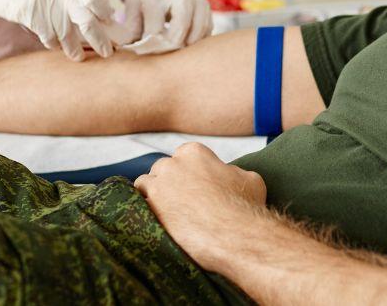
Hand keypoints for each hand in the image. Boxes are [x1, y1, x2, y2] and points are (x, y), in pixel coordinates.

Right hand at [0, 0, 114, 60]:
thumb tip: (110, 15)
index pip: (96, 0)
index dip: (106, 15)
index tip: (110, 26)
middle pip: (88, 23)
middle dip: (101, 42)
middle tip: (109, 53)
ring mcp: (47, 8)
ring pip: (69, 37)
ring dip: (76, 50)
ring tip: (79, 56)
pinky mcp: (33, 20)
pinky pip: (51, 41)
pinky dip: (55, 44)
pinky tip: (55, 42)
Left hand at [117, 0, 211, 53]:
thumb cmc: (140, 1)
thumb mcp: (129, 13)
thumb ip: (130, 33)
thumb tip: (135, 52)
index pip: (156, 29)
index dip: (151, 45)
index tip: (145, 49)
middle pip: (183, 23)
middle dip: (174, 42)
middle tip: (165, 50)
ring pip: (201, 26)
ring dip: (190, 43)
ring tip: (177, 48)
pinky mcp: (205, 5)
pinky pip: (208, 28)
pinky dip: (199, 39)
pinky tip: (186, 41)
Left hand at [134, 142, 266, 267]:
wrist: (235, 235)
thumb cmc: (245, 207)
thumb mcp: (250, 179)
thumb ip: (233, 171)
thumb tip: (228, 174)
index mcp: (193, 152)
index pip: (182, 157)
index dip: (188, 172)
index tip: (193, 186)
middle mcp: (171, 164)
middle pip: (161, 169)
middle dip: (168, 182)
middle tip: (179, 201)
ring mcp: (157, 187)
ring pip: (144, 185)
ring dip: (152, 196)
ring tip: (163, 212)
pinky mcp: (148, 210)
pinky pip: (136, 207)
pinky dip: (143, 213)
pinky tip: (154, 222)